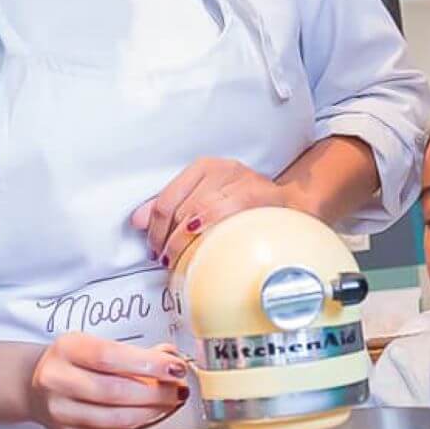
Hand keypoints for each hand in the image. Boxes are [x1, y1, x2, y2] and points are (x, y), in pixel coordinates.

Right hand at [29, 334, 188, 428]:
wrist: (35, 384)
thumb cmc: (73, 361)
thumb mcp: (95, 343)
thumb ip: (133, 352)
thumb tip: (171, 359)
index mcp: (67, 349)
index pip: (111, 357)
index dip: (149, 364)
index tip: (175, 367)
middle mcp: (58, 381)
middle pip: (116, 391)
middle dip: (157, 392)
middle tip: (179, 388)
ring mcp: (62, 412)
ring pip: (117, 418)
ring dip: (153, 412)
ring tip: (171, 402)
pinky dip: (140, 425)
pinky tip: (153, 414)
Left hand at [132, 158, 296, 266]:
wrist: (292, 204)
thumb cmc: (245, 206)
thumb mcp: (205, 200)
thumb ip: (171, 208)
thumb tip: (137, 221)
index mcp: (205, 168)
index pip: (167, 199)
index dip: (155, 228)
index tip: (154, 248)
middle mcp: (222, 169)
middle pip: (181, 209)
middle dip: (168, 240)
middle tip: (166, 259)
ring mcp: (242, 181)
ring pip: (199, 213)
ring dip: (184, 242)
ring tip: (180, 260)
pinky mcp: (259, 195)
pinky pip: (224, 215)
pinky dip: (208, 234)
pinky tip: (204, 249)